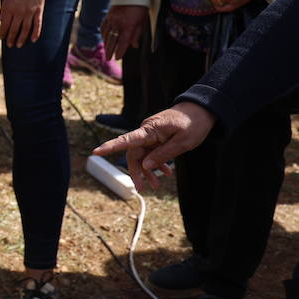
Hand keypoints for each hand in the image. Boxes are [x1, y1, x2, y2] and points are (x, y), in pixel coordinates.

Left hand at [0, 0, 45, 47]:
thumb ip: (4, 8)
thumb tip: (0, 20)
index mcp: (9, 8)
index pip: (5, 25)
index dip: (3, 33)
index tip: (1, 38)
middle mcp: (19, 12)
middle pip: (14, 29)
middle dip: (11, 38)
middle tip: (10, 45)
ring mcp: (29, 12)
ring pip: (25, 29)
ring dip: (21, 39)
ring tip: (19, 45)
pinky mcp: (39, 11)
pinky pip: (38, 25)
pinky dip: (36, 33)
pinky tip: (33, 40)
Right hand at [93, 102, 214, 189]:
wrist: (203, 109)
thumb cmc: (194, 124)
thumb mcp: (183, 142)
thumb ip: (163, 154)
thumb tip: (145, 165)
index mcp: (151, 130)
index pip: (127, 139)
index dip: (110, 146)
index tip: (95, 152)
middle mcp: (147, 131)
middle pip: (134, 153)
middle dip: (137, 171)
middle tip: (142, 189)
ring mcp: (151, 133)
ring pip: (143, 154)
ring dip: (147, 170)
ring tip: (156, 185)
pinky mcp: (157, 136)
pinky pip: (151, 151)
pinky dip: (157, 162)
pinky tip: (166, 173)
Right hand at [100, 5, 147, 59]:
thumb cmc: (139, 6)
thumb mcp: (142, 20)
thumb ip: (137, 33)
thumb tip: (134, 45)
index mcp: (128, 25)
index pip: (123, 42)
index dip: (120, 51)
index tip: (117, 58)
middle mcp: (118, 23)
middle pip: (112, 40)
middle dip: (109, 50)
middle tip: (108, 58)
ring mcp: (111, 19)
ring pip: (106, 34)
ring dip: (106, 43)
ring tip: (106, 50)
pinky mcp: (108, 16)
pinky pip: (103, 27)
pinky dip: (103, 33)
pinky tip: (104, 37)